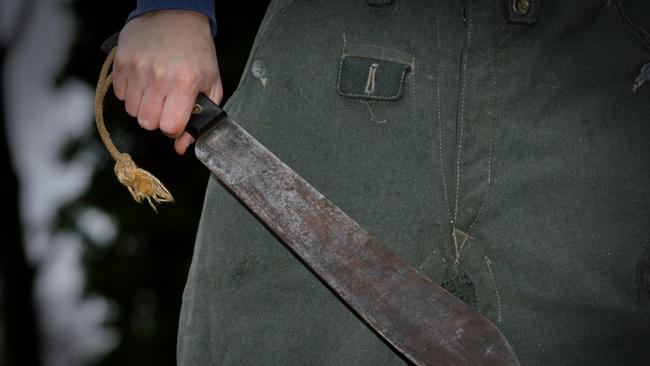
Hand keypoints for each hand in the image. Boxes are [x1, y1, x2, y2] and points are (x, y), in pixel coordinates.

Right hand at [112, 9, 222, 154]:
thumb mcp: (211, 84)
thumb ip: (201, 118)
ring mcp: (137, 68)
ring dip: (144, 107)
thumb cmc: (197, 52)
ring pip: (133, 112)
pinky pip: (120, 96)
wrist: (176, 16)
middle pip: (148, 123)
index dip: (174, 129)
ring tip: (156, 90)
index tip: (178, 119)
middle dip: (158, 119)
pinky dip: (131, 94)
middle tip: (167, 104)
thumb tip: (182, 147)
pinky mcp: (122, 62)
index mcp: (185, 83)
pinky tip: (144, 80)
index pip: (170, 127)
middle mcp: (159, 76)